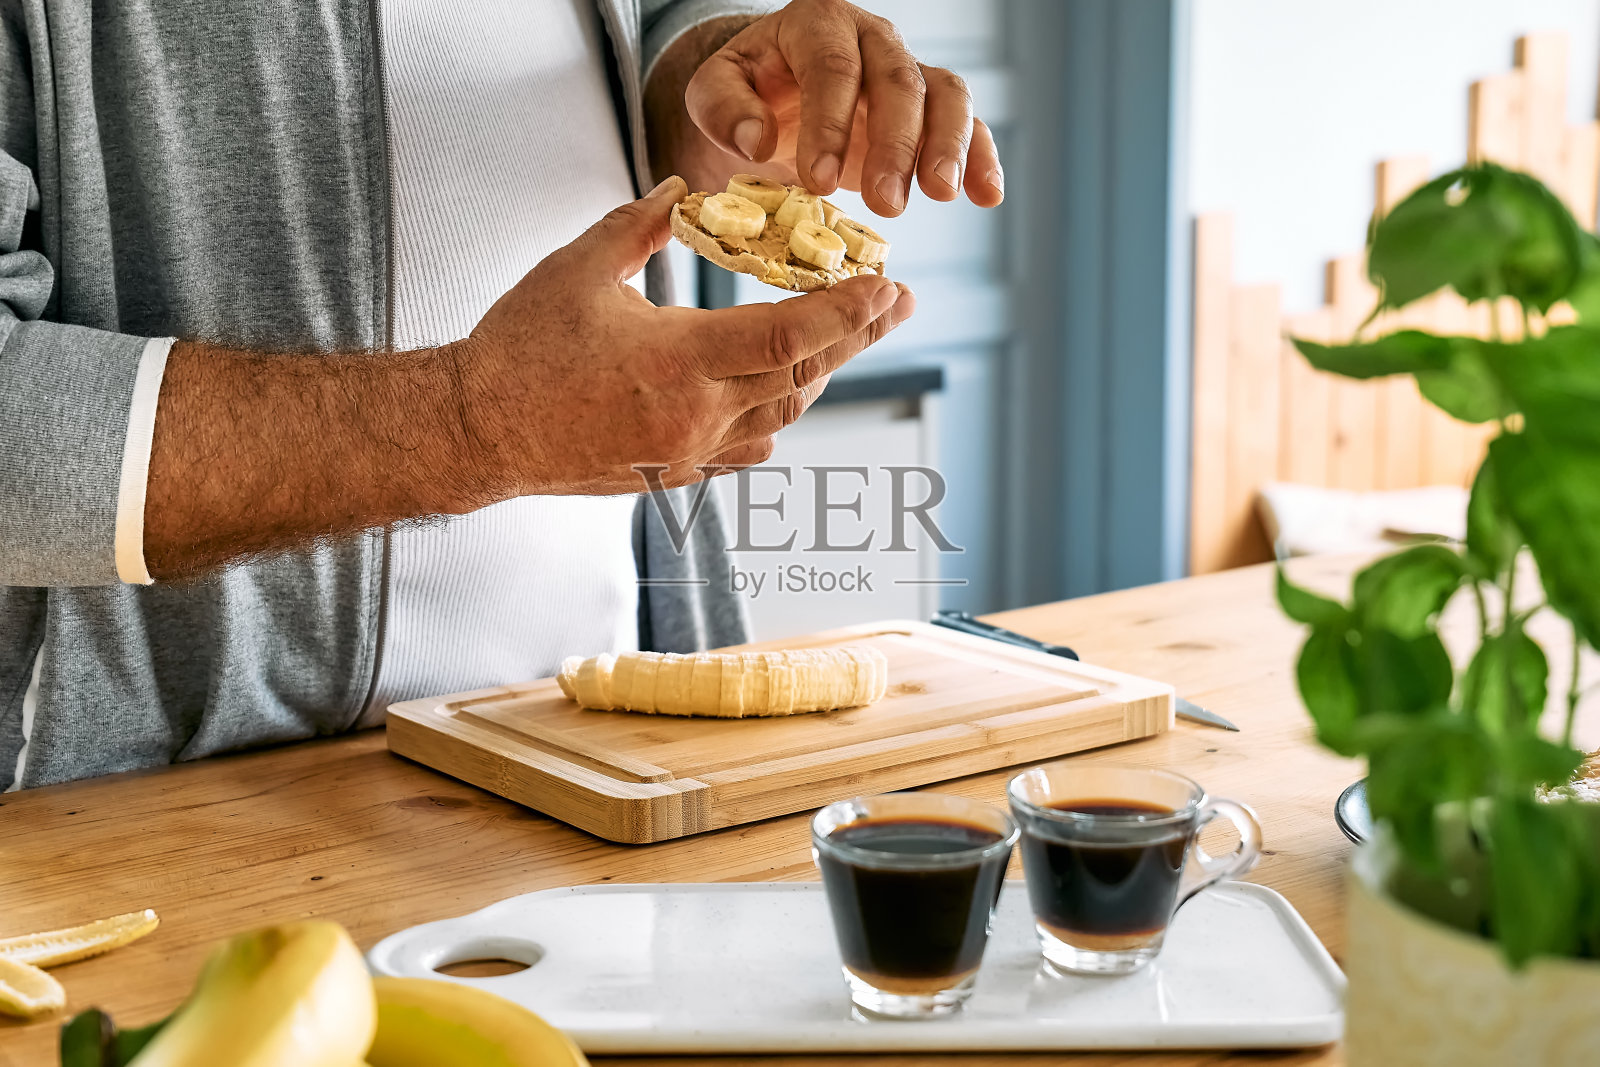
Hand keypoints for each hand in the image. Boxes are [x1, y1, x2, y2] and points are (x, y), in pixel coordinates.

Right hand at [457, 176, 915, 494]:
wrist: (477, 430)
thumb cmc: (519, 348)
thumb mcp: (577, 269)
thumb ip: (638, 226)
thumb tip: (684, 192)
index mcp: (677, 361)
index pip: (788, 338)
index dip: (844, 311)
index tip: (883, 284)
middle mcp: (695, 416)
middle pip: (802, 376)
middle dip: (856, 334)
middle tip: (896, 301)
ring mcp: (687, 452)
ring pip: (783, 415)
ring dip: (822, 373)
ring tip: (850, 334)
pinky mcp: (673, 473)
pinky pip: (749, 448)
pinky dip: (779, 415)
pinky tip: (790, 391)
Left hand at [680, 0, 1002, 216]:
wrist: (776, 90)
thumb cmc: (748, 90)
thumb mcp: (713, 91)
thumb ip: (723, 108)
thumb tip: (756, 138)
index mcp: (817, 24)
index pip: (832, 67)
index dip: (829, 123)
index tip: (816, 181)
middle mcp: (872, 39)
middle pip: (898, 81)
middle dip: (895, 144)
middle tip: (884, 202)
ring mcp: (908, 71)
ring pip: (945, 95)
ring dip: (948, 146)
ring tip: (940, 194)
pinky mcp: (931, 108)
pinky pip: (969, 122)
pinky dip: (982, 157)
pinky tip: (987, 195)